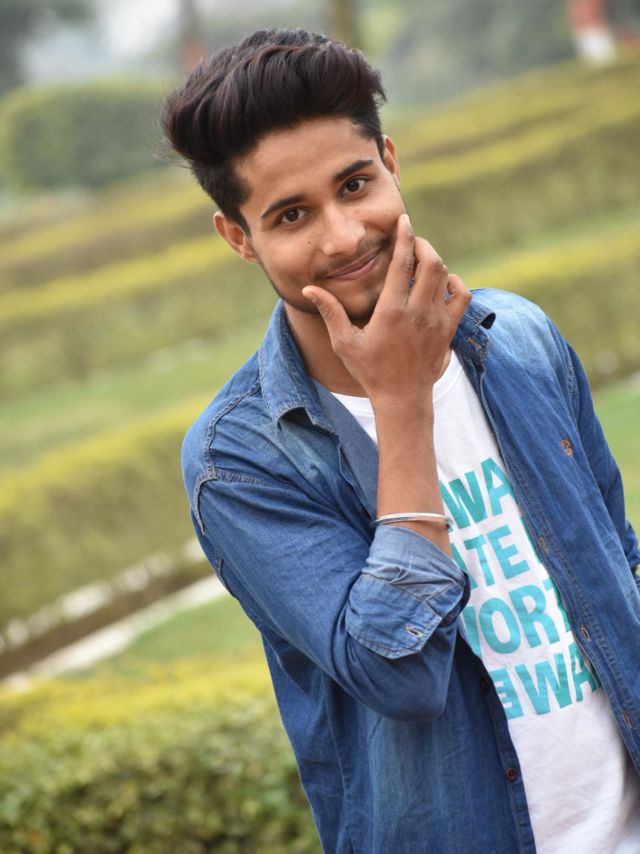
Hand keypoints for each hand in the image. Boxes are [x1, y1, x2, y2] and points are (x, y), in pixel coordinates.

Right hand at [301, 213, 470, 407]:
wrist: (403, 398)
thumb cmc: (370, 371)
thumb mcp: (344, 343)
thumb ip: (330, 312)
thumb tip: (309, 289)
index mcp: (391, 311)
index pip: (403, 263)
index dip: (405, 236)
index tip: (403, 220)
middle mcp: (418, 312)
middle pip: (431, 263)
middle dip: (423, 245)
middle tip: (411, 242)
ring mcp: (437, 321)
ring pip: (446, 276)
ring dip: (436, 262)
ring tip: (423, 260)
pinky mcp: (449, 330)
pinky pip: (462, 296)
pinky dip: (455, 283)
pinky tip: (442, 284)